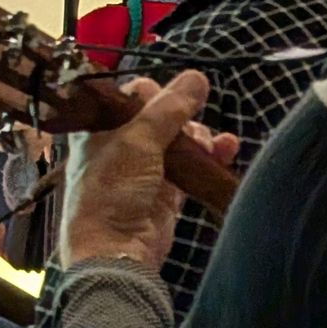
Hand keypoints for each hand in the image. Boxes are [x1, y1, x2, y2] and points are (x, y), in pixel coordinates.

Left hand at [58, 72, 240, 270]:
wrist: (115, 250)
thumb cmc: (113, 188)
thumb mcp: (138, 141)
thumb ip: (170, 109)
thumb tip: (198, 77)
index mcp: (99, 126)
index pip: (130, 96)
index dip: (155, 95)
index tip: (172, 101)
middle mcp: (119, 144)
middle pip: (160, 117)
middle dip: (183, 118)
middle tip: (191, 128)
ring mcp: (143, 168)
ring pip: (178, 141)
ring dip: (199, 137)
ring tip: (208, 144)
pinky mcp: (165, 192)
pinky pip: (190, 166)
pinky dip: (209, 156)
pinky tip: (227, 148)